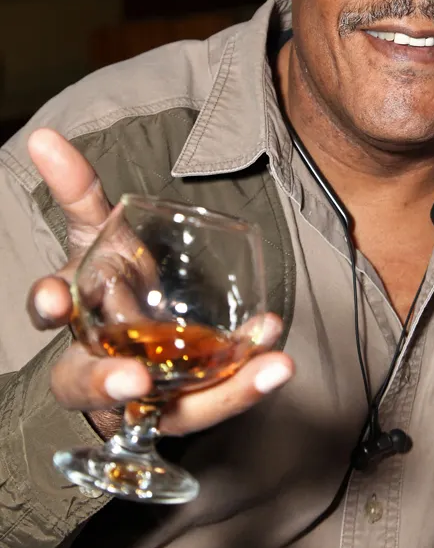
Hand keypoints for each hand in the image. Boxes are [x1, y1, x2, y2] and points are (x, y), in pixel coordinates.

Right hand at [26, 128, 293, 437]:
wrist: (134, 341)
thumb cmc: (112, 282)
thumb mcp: (97, 233)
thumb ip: (78, 190)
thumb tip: (44, 136)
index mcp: (73, 317)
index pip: (48, 313)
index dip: (47, 306)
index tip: (52, 302)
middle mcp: (97, 366)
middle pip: (88, 384)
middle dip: (106, 383)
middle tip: (133, 380)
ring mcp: (146, 397)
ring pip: (170, 411)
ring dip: (219, 394)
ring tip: (267, 368)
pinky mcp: (185, 408)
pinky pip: (214, 403)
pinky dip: (245, 384)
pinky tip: (277, 358)